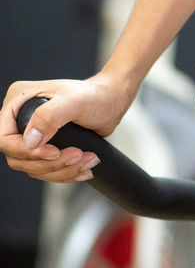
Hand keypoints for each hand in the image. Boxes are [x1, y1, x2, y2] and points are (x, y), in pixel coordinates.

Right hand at [0, 74, 133, 182]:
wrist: (111, 100)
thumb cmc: (95, 94)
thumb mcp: (74, 101)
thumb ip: (49, 116)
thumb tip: (30, 140)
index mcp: (19, 101)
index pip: (4, 137)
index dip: (25, 151)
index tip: (54, 152)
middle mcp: (20, 118)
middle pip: (18, 157)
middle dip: (49, 163)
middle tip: (77, 155)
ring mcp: (32, 134)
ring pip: (32, 167)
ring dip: (60, 170)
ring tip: (86, 159)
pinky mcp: (44, 147)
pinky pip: (45, 170)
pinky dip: (64, 173)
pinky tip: (82, 168)